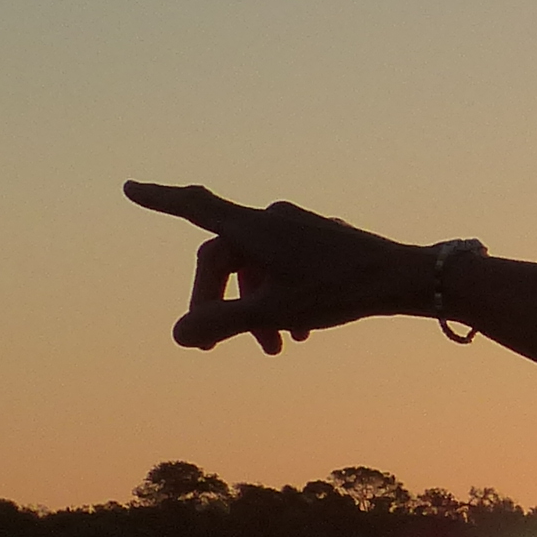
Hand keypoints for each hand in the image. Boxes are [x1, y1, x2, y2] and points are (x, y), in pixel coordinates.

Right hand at [124, 180, 428, 353]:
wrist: (406, 278)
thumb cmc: (342, 291)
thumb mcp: (276, 311)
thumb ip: (224, 323)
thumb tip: (179, 335)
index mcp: (256, 229)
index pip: (195, 208)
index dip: (160, 200)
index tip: (130, 187)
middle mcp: (273, 220)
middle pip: (225, 257)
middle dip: (217, 302)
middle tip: (212, 349)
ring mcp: (299, 228)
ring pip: (258, 267)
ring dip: (255, 307)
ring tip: (274, 349)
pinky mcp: (321, 241)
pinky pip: (284, 267)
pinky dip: (280, 298)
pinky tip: (301, 334)